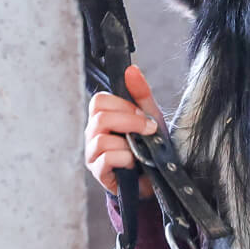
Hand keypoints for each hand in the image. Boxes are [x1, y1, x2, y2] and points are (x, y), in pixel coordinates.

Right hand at [84, 65, 164, 197]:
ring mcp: (93, 154)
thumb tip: (131, 69)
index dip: (123, 106)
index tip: (144, 115)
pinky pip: (106, 159)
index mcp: (103, 118)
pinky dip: (125, 160)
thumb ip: (141, 93)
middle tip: (148, 131)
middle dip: (130, 122)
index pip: (99, 101)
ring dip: (129, 145)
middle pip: (100, 118)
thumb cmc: (150, 148)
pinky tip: (132, 165)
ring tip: (139, 152)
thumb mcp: (150, 117)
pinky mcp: (98, 172)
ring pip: (102, 140)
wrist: (156, 179)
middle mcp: (93, 134)